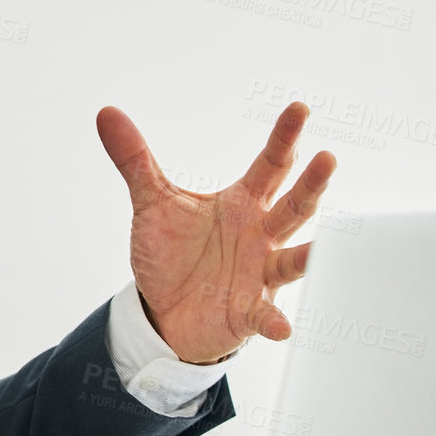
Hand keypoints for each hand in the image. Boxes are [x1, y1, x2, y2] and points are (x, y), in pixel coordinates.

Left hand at [97, 101, 336, 363]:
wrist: (163, 308)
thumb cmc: (171, 252)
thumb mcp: (152, 202)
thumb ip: (135, 160)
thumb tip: (107, 113)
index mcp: (243, 203)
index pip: (270, 165)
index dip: (284, 138)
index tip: (299, 109)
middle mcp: (260, 235)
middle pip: (293, 207)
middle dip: (310, 185)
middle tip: (328, 159)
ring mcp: (260, 274)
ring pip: (292, 261)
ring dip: (310, 255)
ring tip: (328, 246)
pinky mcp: (248, 311)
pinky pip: (264, 316)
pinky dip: (272, 321)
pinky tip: (280, 327)